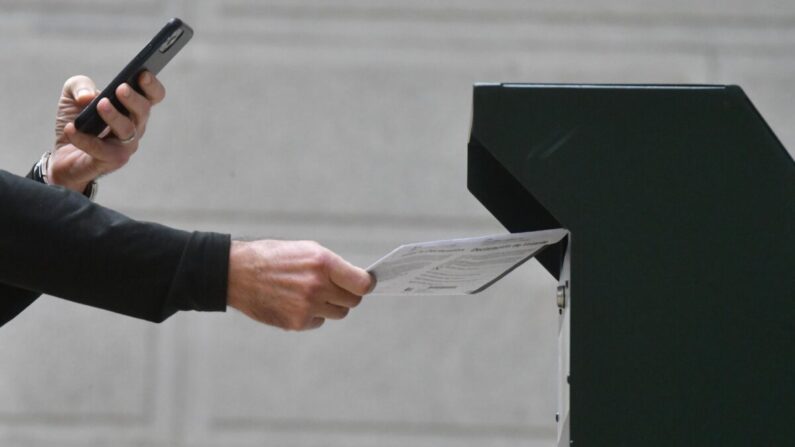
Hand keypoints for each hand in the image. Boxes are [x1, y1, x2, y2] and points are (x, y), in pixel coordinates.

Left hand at [48, 72, 165, 191]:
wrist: (63, 156)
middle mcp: (135, 126)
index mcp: (132, 108)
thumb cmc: (76, 122)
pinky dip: (86, 139)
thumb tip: (88, 96)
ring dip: (115, 117)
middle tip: (120, 88)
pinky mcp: (111, 161)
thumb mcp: (72, 96)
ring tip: (100, 105)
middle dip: (134, 99)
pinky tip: (72, 129)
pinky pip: (102, 150)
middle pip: (144, 111)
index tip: (142, 74)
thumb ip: (79, 86)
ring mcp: (125, 145)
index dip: (152, 85)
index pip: (153, 96)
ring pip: (128, 131)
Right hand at [227, 240, 373, 330]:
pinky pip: (319, 321)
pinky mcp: (297, 322)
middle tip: (335, 288)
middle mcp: (317, 286)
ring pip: (338, 313)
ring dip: (331, 305)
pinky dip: (313, 314)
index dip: (366, 284)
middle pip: (353, 300)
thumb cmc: (273, 257)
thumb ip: (332, 266)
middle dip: (348, 295)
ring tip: (311, 293)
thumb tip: (356, 280)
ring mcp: (307, 306)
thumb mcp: (305, 250)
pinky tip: (296, 302)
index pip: (362, 283)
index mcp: (322, 263)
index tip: (364, 284)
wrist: (238, 273)